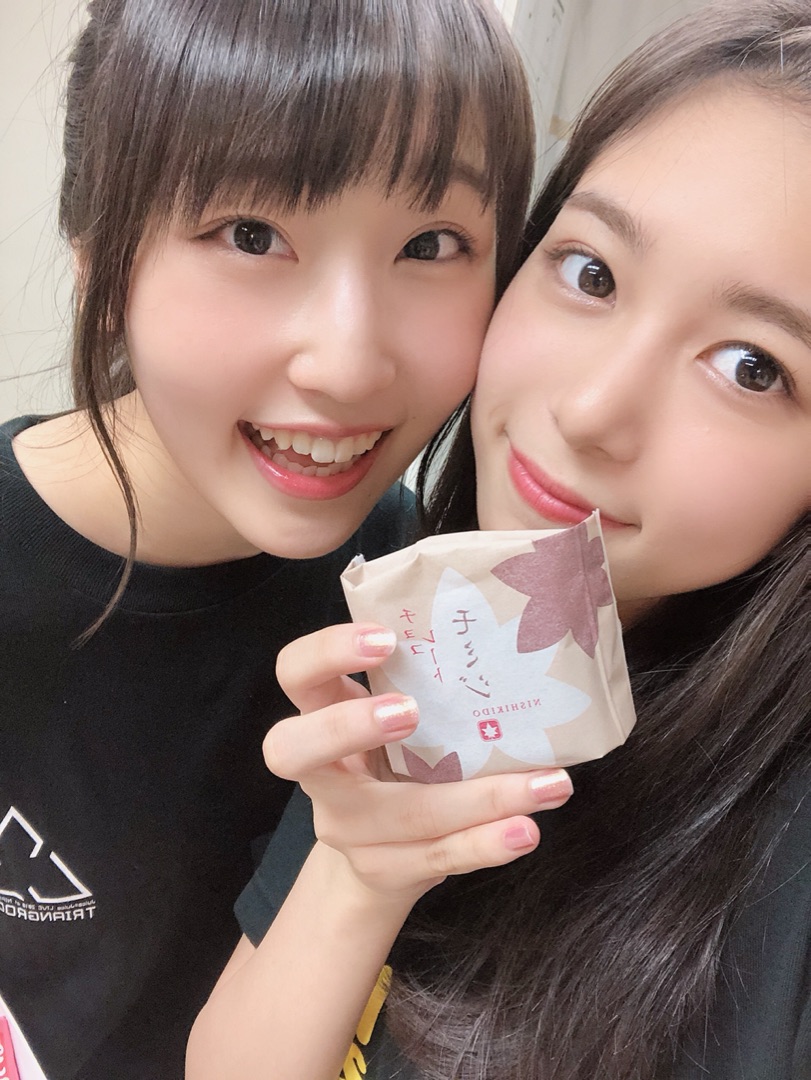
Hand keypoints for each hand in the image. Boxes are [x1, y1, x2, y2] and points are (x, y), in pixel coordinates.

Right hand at [267, 624, 572, 905]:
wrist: (385, 853)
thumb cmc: (402, 755)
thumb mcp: (400, 709)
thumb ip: (427, 678)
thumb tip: (506, 619)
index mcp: (320, 711)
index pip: (294, 671)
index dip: (327, 653)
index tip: (387, 639)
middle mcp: (320, 772)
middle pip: (291, 750)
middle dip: (348, 727)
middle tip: (410, 711)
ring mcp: (344, 826)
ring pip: (400, 815)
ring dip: (480, 799)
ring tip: (544, 785)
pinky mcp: (383, 868)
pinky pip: (435, 858)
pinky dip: (485, 844)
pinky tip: (525, 830)